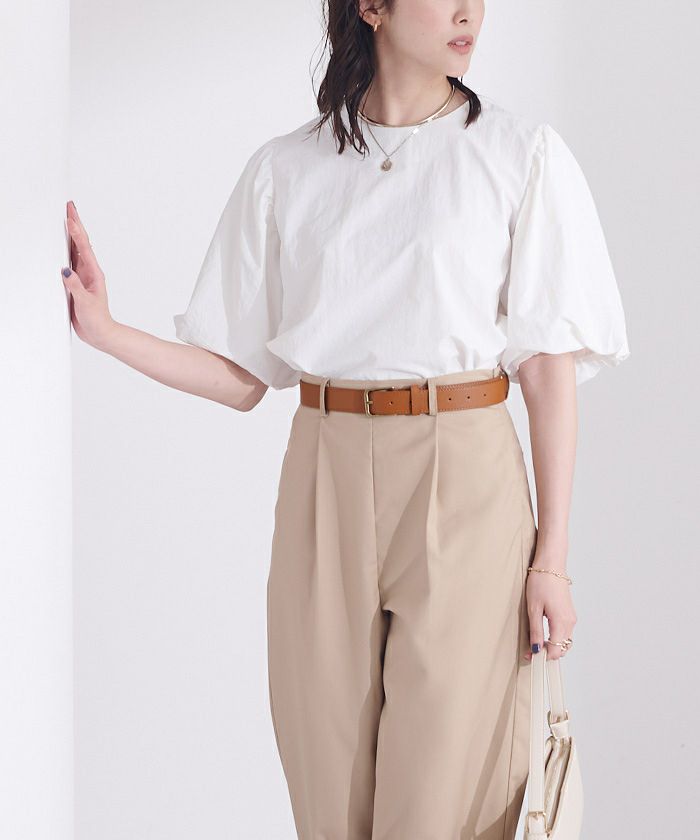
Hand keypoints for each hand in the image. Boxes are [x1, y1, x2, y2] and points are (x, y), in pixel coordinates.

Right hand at [61, 200, 117, 349]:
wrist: (100, 332)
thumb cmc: (97, 319)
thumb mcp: (85, 302)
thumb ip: (74, 286)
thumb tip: (65, 270)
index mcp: (94, 273)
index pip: (84, 248)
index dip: (77, 231)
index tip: (70, 217)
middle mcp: (89, 271)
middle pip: (80, 243)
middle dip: (75, 224)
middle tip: (70, 207)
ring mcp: (82, 276)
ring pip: (75, 250)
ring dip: (70, 234)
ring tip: (67, 218)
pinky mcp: (76, 282)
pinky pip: (69, 261)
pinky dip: (65, 249)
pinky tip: (62, 243)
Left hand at [524, 553, 576, 661]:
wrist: (551, 564)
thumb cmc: (541, 582)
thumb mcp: (533, 608)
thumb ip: (536, 631)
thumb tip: (535, 650)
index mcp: (561, 622)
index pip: (556, 651)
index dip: (542, 657)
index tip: (529, 657)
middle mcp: (570, 622)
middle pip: (562, 648)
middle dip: (547, 653)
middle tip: (529, 651)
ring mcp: (571, 617)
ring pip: (564, 641)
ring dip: (552, 645)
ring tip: (535, 642)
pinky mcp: (569, 613)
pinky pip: (565, 632)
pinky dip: (556, 637)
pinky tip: (543, 633)